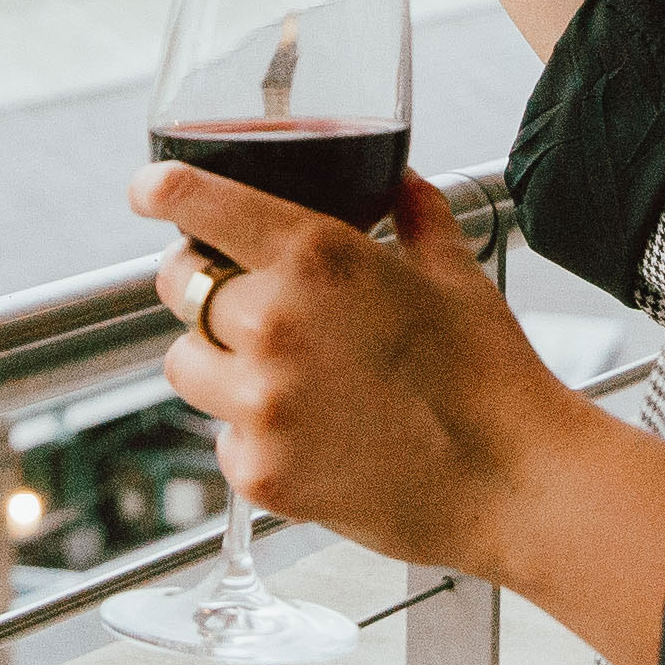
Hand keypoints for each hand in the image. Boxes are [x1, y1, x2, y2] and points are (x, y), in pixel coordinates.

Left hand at [135, 160, 664, 664]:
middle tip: (254, 310)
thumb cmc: (490, 374)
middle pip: (180, 286)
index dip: (161, 190)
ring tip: (289, 384)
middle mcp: (271, 321)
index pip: (195, 201)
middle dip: (206, 289)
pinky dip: (255, 439)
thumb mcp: (453, 271)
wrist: (514, 482)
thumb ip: (412, 213)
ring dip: (220, 367)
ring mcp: (259, 402)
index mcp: (314, 255)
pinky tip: (316, 442)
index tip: (149, 190)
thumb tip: (396, 183)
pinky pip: (223, 441)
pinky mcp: (258, 473)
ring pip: (187, 366)